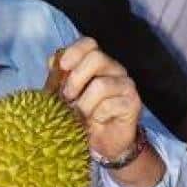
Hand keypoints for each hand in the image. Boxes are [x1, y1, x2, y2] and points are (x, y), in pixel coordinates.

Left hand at [56, 36, 141, 160]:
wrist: (102, 142)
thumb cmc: (84, 116)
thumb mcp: (65, 96)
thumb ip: (59, 78)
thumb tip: (53, 62)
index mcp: (97, 63)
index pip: (89, 44)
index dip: (74, 51)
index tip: (62, 67)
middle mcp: (114, 69)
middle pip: (97, 58)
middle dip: (76, 79)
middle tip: (68, 98)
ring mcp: (126, 85)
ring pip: (101, 85)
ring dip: (85, 104)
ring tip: (81, 116)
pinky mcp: (133, 102)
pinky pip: (110, 104)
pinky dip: (98, 115)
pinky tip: (97, 121)